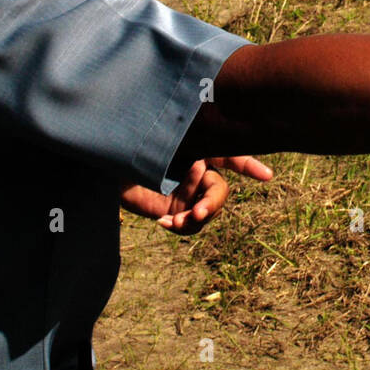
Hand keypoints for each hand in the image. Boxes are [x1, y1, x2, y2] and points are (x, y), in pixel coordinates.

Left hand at [120, 155, 272, 234]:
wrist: (103, 162)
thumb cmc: (130, 144)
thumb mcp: (156, 143)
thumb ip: (181, 149)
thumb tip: (198, 161)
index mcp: (198, 148)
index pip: (229, 155)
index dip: (248, 164)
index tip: (266, 176)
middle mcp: (196, 172)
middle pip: (219, 191)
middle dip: (212, 203)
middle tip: (197, 212)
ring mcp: (186, 194)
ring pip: (206, 211)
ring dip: (195, 218)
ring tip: (175, 220)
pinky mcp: (174, 211)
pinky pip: (189, 225)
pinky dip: (180, 226)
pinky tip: (164, 222)